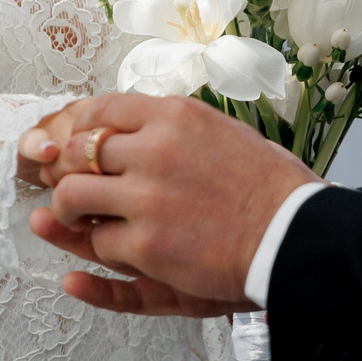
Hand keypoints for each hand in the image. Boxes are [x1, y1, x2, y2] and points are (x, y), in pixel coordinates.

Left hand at [18, 95, 314, 311]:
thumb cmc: (270, 187)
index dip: (80, 131)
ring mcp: (146, 197)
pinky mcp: (146, 243)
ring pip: (73, 196)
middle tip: (74, 187)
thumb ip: (176, 127)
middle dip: (68, 171)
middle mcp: (154, 148)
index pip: (101, 110)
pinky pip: (100, 242)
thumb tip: (141, 126)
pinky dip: (106, 250)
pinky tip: (123, 250)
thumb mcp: (223, 131)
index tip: (79, 147)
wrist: (293, 235)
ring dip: (70, 212)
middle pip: (78, 151)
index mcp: (174, 116)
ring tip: (81, 221)